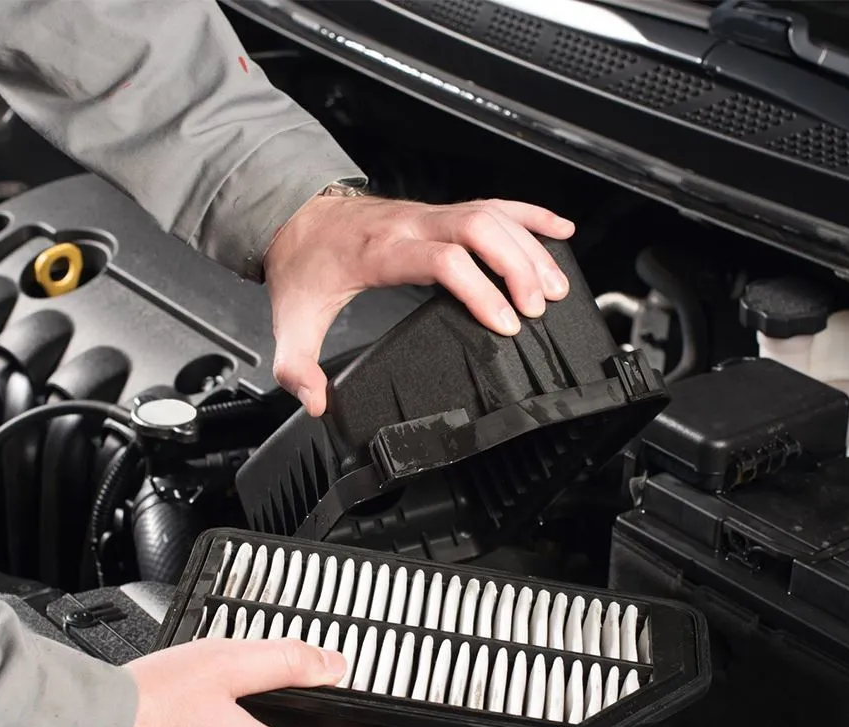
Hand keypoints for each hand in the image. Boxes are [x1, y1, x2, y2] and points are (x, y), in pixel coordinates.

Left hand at [263, 196, 575, 415]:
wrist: (295, 218)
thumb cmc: (304, 265)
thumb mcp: (291, 321)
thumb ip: (297, 367)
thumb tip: (318, 402)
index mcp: (381, 252)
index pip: (443, 260)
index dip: (480, 290)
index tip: (504, 324)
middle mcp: (411, 225)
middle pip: (480, 229)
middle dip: (518, 267)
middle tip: (538, 308)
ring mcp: (428, 213)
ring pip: (493, 215)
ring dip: (530, 247)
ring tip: (556, 286)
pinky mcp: (439, 211)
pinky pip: (493, 204)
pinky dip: (529, 216)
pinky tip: (557, 231)